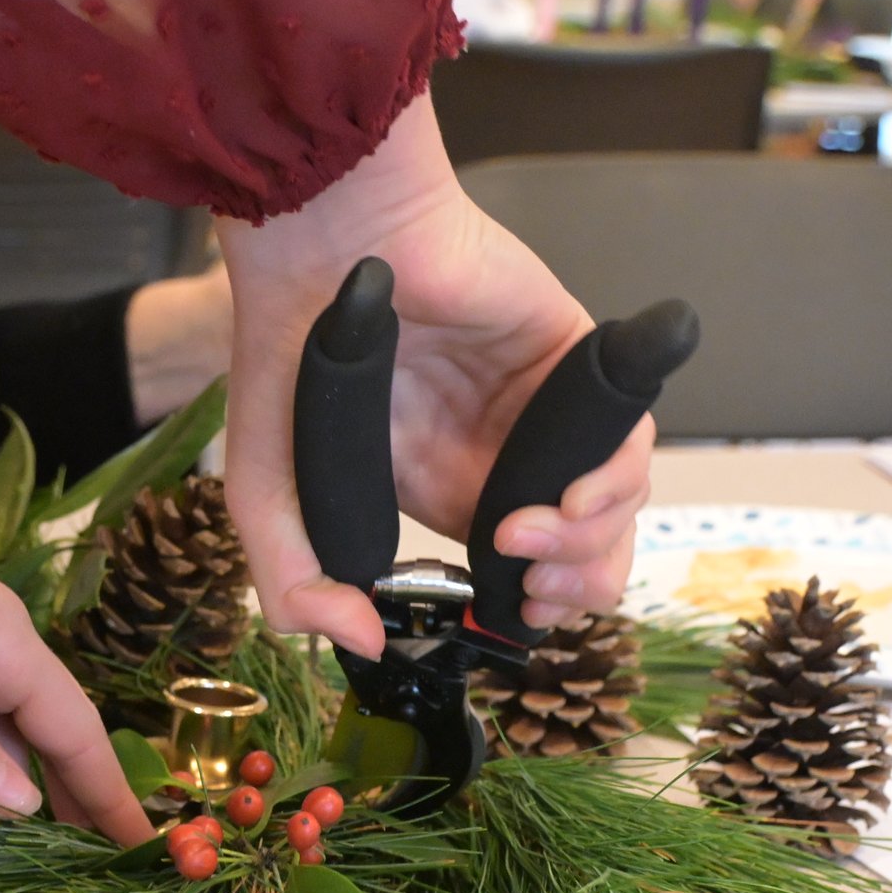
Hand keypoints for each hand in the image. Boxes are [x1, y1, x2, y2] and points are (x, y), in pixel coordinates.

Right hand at [215, 95, 653, 659]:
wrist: (320, 249)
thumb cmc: (287, 352)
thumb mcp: (264, 496)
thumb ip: (295, 583)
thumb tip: (366, 644)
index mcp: (441, 485)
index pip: (517, 570)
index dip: (524, 610)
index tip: (502, 620)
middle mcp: (499, 450)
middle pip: (583, 550)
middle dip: (572, 593)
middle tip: (533, 595)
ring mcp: (541, 408)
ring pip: (612, 506)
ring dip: (586, 549)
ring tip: (528, 541)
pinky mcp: (578, 362)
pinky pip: (627, 442)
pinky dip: (609, 490)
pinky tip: (564, 504)